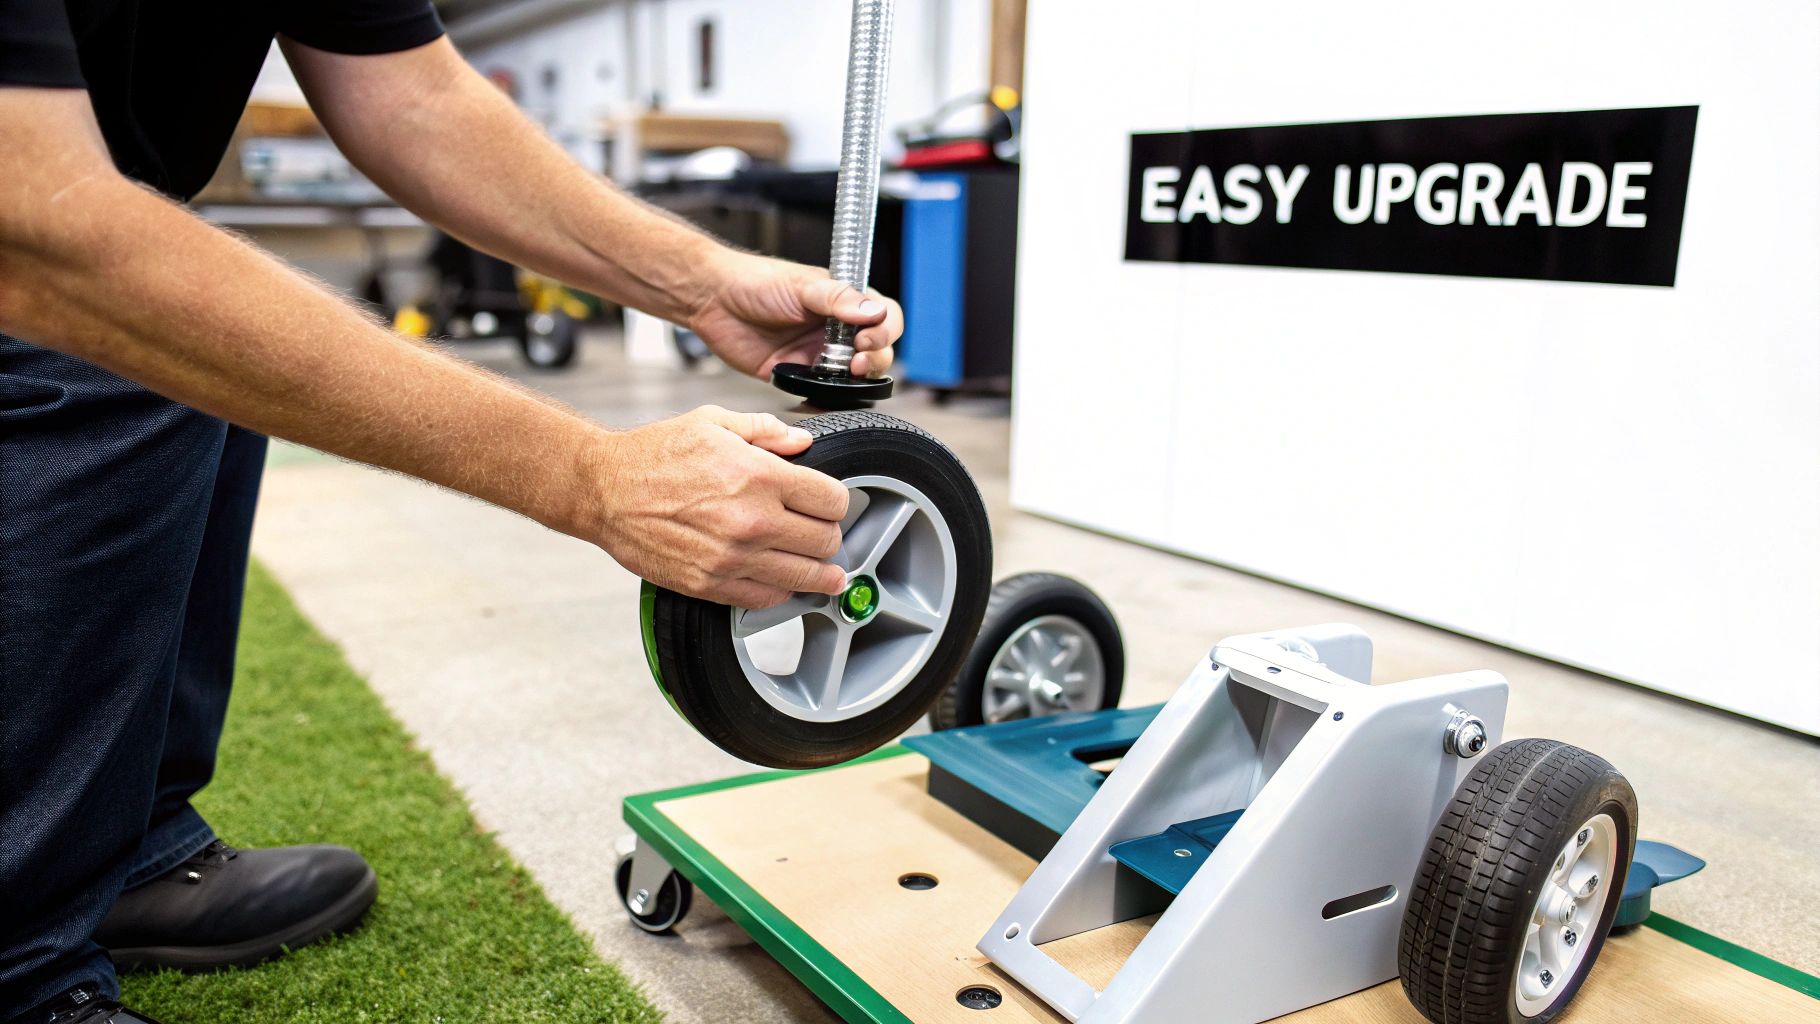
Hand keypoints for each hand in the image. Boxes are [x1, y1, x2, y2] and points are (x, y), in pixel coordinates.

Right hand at [593, 406, 850, 606]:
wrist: (603, 491)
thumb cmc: (652, 455)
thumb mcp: (712, 422)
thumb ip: (765, 431)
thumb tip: (802, 442)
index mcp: (758, 476)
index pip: (832, 500)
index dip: (836, 501)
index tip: (830, 504)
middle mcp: (752, 520)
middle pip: (826, 541)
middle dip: (829, 536)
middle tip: (823, 534)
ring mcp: (732, 557)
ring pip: (806, 578)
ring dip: (820, 574)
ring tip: (827, 573)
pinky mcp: (710, 584)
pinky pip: (768, 599)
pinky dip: (782, 592)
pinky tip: (783, 582)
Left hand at [687, 250, 903, 378]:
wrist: (713, 299)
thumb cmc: (755, 281)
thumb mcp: (802, 285)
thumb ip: (839, 300)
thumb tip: (874, 313)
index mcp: (844, 303)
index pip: (885, 318)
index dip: (885, 331)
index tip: (867, 338)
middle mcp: (836, 330)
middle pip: (877, 352)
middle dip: (875, 358)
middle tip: (856, 361)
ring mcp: (819, 355)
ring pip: (855, 377)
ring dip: (857, 381)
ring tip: (845, 375)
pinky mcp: (797, 376)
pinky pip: (823, 393)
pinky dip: (829, 398)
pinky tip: (825, 393)